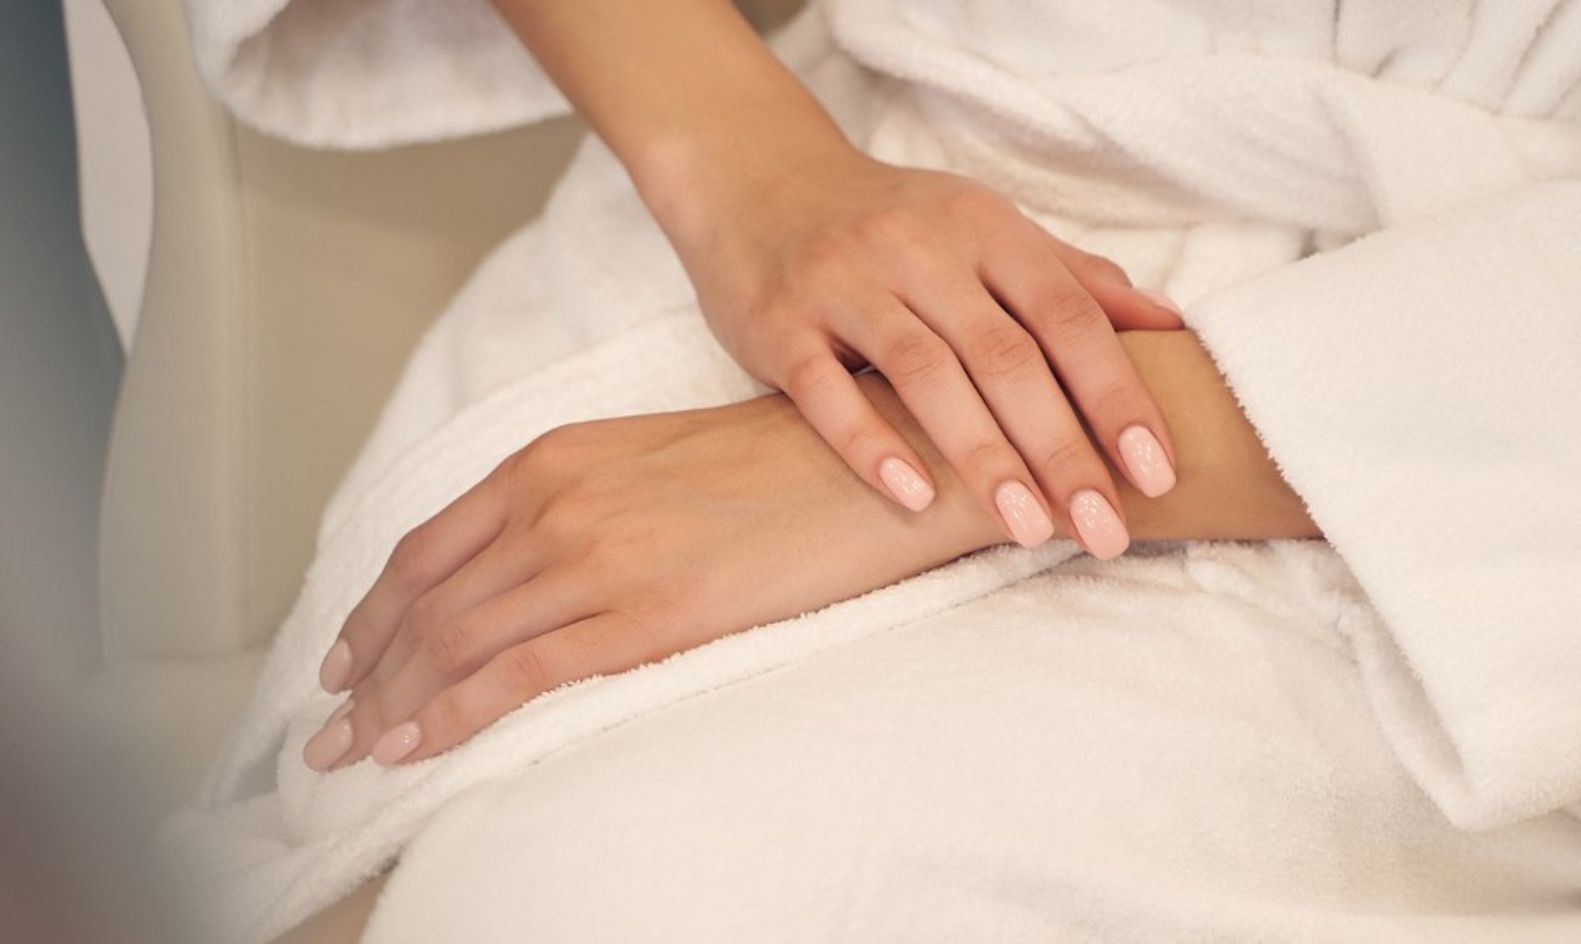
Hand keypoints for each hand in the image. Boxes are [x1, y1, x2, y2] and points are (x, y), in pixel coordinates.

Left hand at [300, 392, 997, 771]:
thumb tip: (538, 562)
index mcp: (555, 459)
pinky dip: (453, 714)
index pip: (427, 547)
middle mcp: (556, 503)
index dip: (370, 614)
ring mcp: (595, 558)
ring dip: (394, 706)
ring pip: (455, 642)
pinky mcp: (641, 614)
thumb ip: (584, 497)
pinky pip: (517, 673)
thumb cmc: (787, 462)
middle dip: (364, 675)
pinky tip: (420, 746)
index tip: (344, 662)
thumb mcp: (658, 456)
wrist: (879, 463)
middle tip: (326, 731)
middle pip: (425, 603)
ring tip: (360, 754)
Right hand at [652, 118, 1180, 559]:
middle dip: (1063, 450)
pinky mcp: (777, 321)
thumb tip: (1174, 326)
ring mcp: (844, 283)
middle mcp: (919, 249)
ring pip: (925, 373)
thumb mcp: (988, 231)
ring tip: (1030, 528)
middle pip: (1006, 356)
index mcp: (986, 228)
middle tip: (1105, 530)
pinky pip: (823, 388)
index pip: (1068, 316)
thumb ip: (1073, 281)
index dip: (1118, 396)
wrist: (757, 176)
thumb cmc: (895, 223)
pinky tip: (914, 497)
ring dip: (984, 457)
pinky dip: (870, 442)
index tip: (1157, 474)